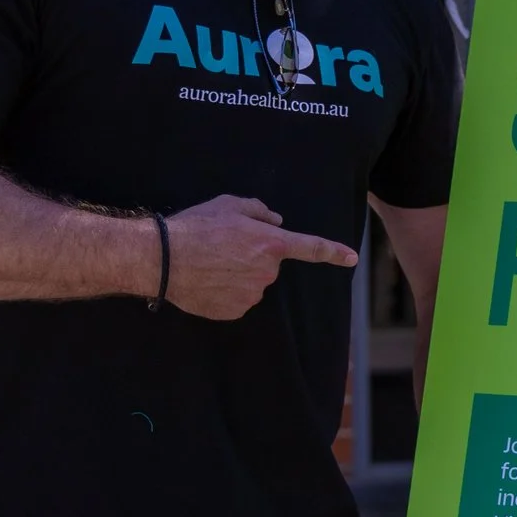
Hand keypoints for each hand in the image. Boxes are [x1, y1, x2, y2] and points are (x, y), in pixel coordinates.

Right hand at [163, 195, 355, 319]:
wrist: (163, 259)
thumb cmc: (196, 227)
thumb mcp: (229, 205)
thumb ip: (259, 211)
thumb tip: (276, 220)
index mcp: (271, 243)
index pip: (311, 247)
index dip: (334, 252)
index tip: (353, 258)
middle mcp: (267, 273)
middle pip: (270, 265)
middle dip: (253, 256)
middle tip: (223, 246)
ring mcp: (251, 295)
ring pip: (253, 283)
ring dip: (238, 274)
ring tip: (210, 262)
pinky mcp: (235, 311)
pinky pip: (238, 299)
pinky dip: (226, 291)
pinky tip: (207, 280)